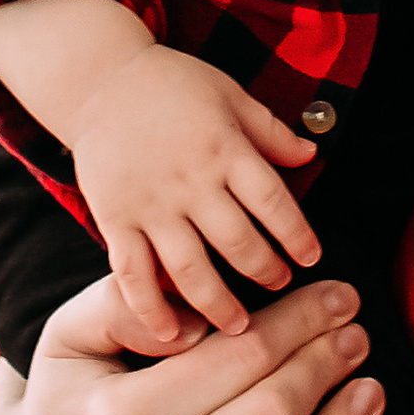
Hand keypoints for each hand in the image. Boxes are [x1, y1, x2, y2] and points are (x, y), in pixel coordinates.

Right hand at [73, 44, 323, 341]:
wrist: (100, 79)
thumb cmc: (173, 85)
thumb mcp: (230, 94)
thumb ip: (270, 131)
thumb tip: (313, 153)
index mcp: (224, 148)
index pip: (272, 201)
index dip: (296, 235)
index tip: (311, 258)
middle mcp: (190, 181)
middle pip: (237, 242)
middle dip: (264, 273)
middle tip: (280, 288)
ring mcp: (150, 204)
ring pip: (190, 269)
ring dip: (218, 304)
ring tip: (240, 327)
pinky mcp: (115, 220)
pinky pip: (133, 274)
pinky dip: (150, 309)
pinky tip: (171, 335)